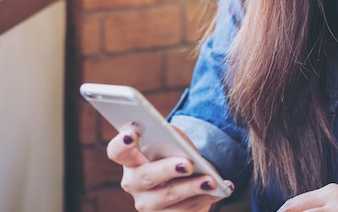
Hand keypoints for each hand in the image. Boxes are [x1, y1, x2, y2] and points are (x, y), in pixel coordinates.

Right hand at [107, 127, 233, 211]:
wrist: (188, 175)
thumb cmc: (176, 151)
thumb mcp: (173, 139)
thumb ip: (171, 137)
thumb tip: (178, 145)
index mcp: (130, 159)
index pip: (117, 151)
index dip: (122, 144)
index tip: (133, 133)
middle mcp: (133, 183)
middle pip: (146, 177)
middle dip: (168, 170)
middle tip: (188, 164)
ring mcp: (147, 205)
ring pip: (168, 197)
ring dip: (192, 188)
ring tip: (211, 181)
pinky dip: (204, 199)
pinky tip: (220, 190)